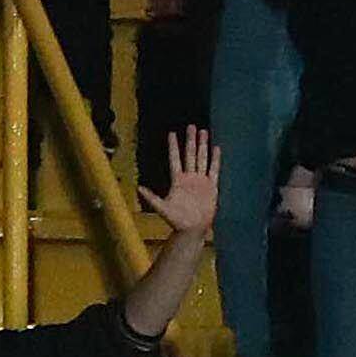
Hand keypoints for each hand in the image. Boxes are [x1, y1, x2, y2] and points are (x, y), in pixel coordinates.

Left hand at [139, 126, 220, 240]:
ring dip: (203, 146)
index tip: (172, 133)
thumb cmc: (176, 220)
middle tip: (192, 127)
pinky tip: (216, 149)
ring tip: (204, 132)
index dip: (174, 146)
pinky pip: (213, 170)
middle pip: (190, 155)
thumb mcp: (162, 208)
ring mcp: (200, 181)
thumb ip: (152, 197)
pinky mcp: (211, 187)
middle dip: (191, 141)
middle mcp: (189, 178)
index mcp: (177, 180)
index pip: (175, 159)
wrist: (192, 229)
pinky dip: (215, 160)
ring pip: (202, 159)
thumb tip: (139, 188)